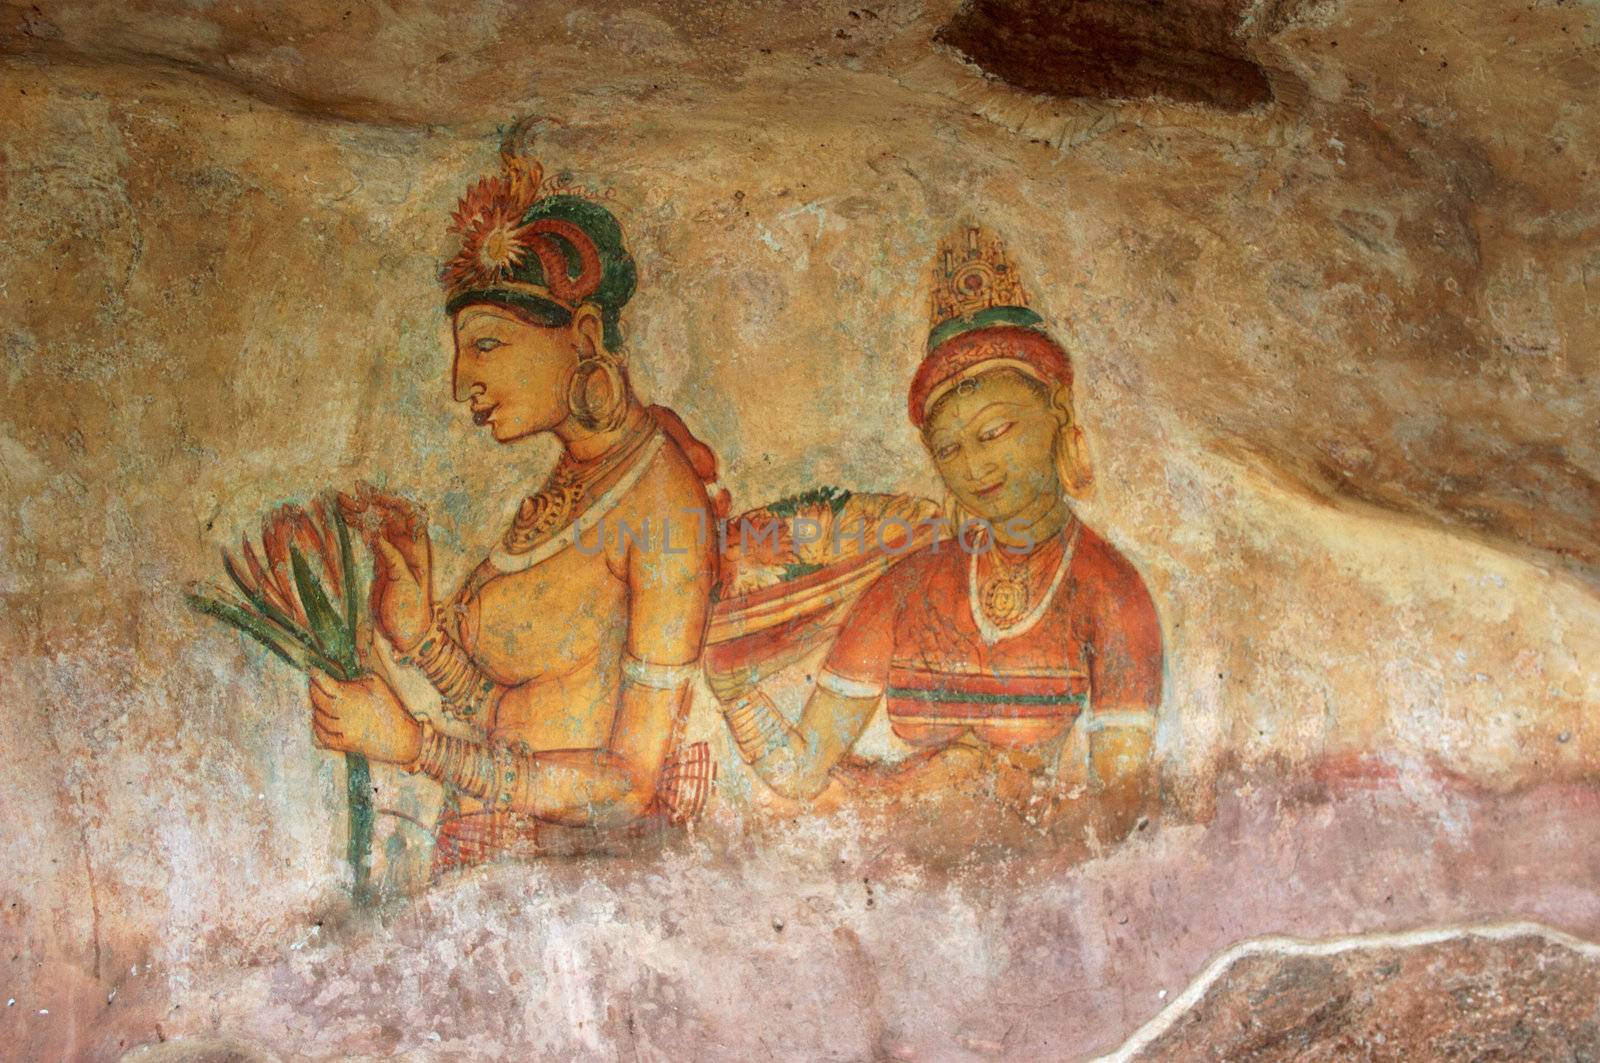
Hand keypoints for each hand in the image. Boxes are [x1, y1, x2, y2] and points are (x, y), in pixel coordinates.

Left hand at [309, 671, 422, 764]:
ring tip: (316, 700)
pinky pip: (323, 737)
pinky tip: (319, 721)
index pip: (324, 683)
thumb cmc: (391, 707)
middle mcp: (342, 713)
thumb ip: (357, 679)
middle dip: (313, 689)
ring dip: (315, 708)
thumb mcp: (378, 683)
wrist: (402, 737)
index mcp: (350, 696)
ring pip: (319, 718)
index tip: (313, 670)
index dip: (316, 675)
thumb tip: (342, 680)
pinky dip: (317, 728)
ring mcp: (341, 730)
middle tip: (313, 683)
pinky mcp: (344, 744)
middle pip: (318, 700)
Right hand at [338, 484, 432, 651]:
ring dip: (359, 511)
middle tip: (346, 496)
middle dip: (369, 502)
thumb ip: (394, 561)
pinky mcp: (380, 561)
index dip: (392, 502)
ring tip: (338, 500)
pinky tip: (342, 517)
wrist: (406, 633)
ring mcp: (392, 552)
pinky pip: (368, 536)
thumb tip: (377, 537)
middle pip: (388, 515)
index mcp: (418, 548)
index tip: (371, 498)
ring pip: (375, 524)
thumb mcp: (405, 585)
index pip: (409, 514)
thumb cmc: (411, 611)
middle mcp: (406, 546)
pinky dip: (356, 526)